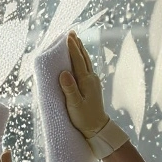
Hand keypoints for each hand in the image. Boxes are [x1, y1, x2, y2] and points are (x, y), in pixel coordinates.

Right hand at [59, 32, 128, 158]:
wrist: (98, 128)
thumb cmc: (85, 118)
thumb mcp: (75, 105)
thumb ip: (69, 89)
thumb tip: (63, 72)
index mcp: (86, 81)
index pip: (78, 60)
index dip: (72, 48)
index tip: (67, 36)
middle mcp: (91, 78)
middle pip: (83, 57)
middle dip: (77, 45)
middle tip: (71, 33)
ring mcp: (93, 82)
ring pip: (86, 62)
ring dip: (80, 50)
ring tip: (75, 41)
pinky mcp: (92, 86)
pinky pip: (86, 68)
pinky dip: (82, 60)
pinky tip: (80, 59)